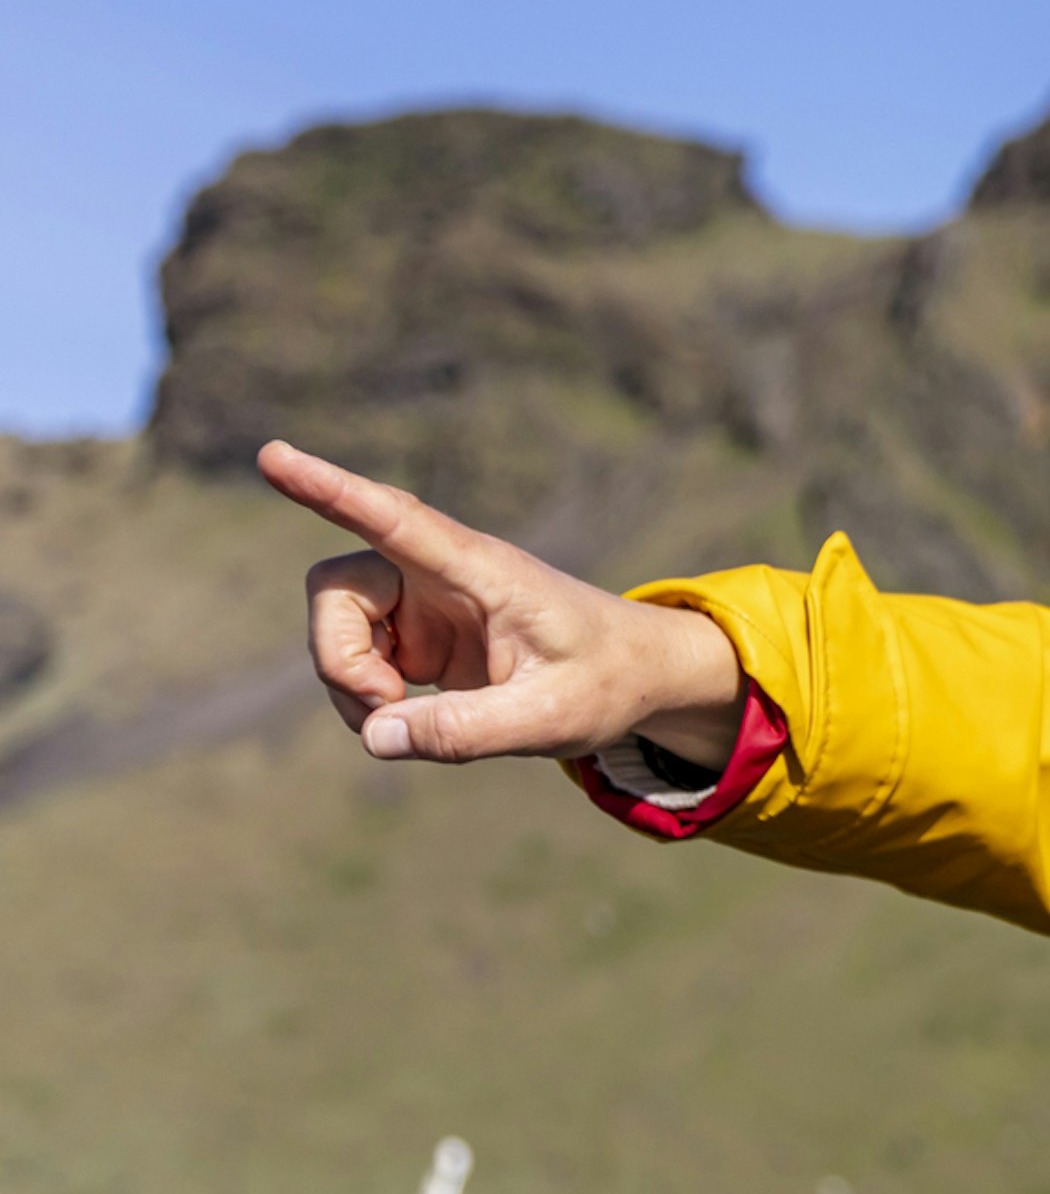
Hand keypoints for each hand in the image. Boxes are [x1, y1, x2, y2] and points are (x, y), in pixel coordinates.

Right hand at [263, 441, 744, 766]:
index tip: (273, 457)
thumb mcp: (549, 719)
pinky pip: (353, 656)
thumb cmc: (604, 682)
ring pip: (336, 626)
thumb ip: (467, 731)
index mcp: (481, 570)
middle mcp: (440, 573)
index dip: (331, 490)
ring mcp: (422, 602)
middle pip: (336, 589)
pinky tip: (410, 719)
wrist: (633, 675)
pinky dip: (364, 698)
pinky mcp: (415, 634)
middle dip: (337, 657)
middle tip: (385, 708)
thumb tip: (375, 737)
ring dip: (349, 682)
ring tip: (408, 722)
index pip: (395, 520)